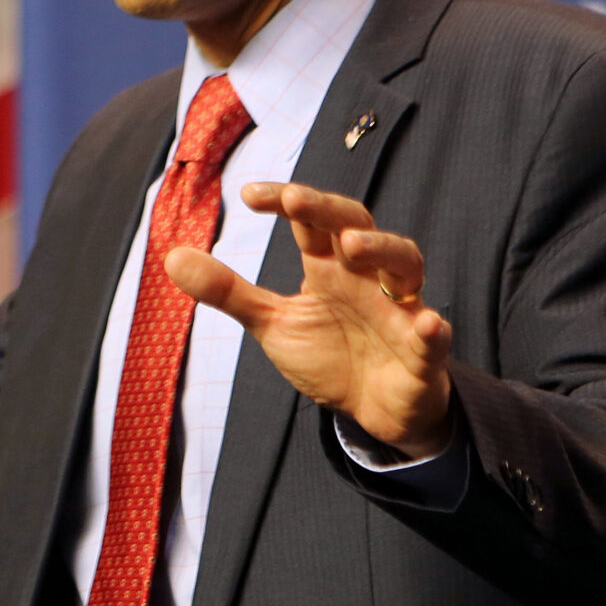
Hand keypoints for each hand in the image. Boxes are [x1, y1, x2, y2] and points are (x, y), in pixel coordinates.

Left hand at [162, 183, 454, 458]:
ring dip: (383, 250)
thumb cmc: (329, 355)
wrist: (373, 411)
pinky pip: (434, 337)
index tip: (247, 195)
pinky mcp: (422, 353)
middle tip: (296, 202)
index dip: (286, 200)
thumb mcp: (272, 323)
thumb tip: (171, 256)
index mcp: (330, 268)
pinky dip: (432, 329)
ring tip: (352, 246)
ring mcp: (400, 311)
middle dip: (330, 211)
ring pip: (406, 265)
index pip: (311, 220)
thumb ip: (228, 291)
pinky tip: (427, 324)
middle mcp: (367, 278)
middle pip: (358, 227)